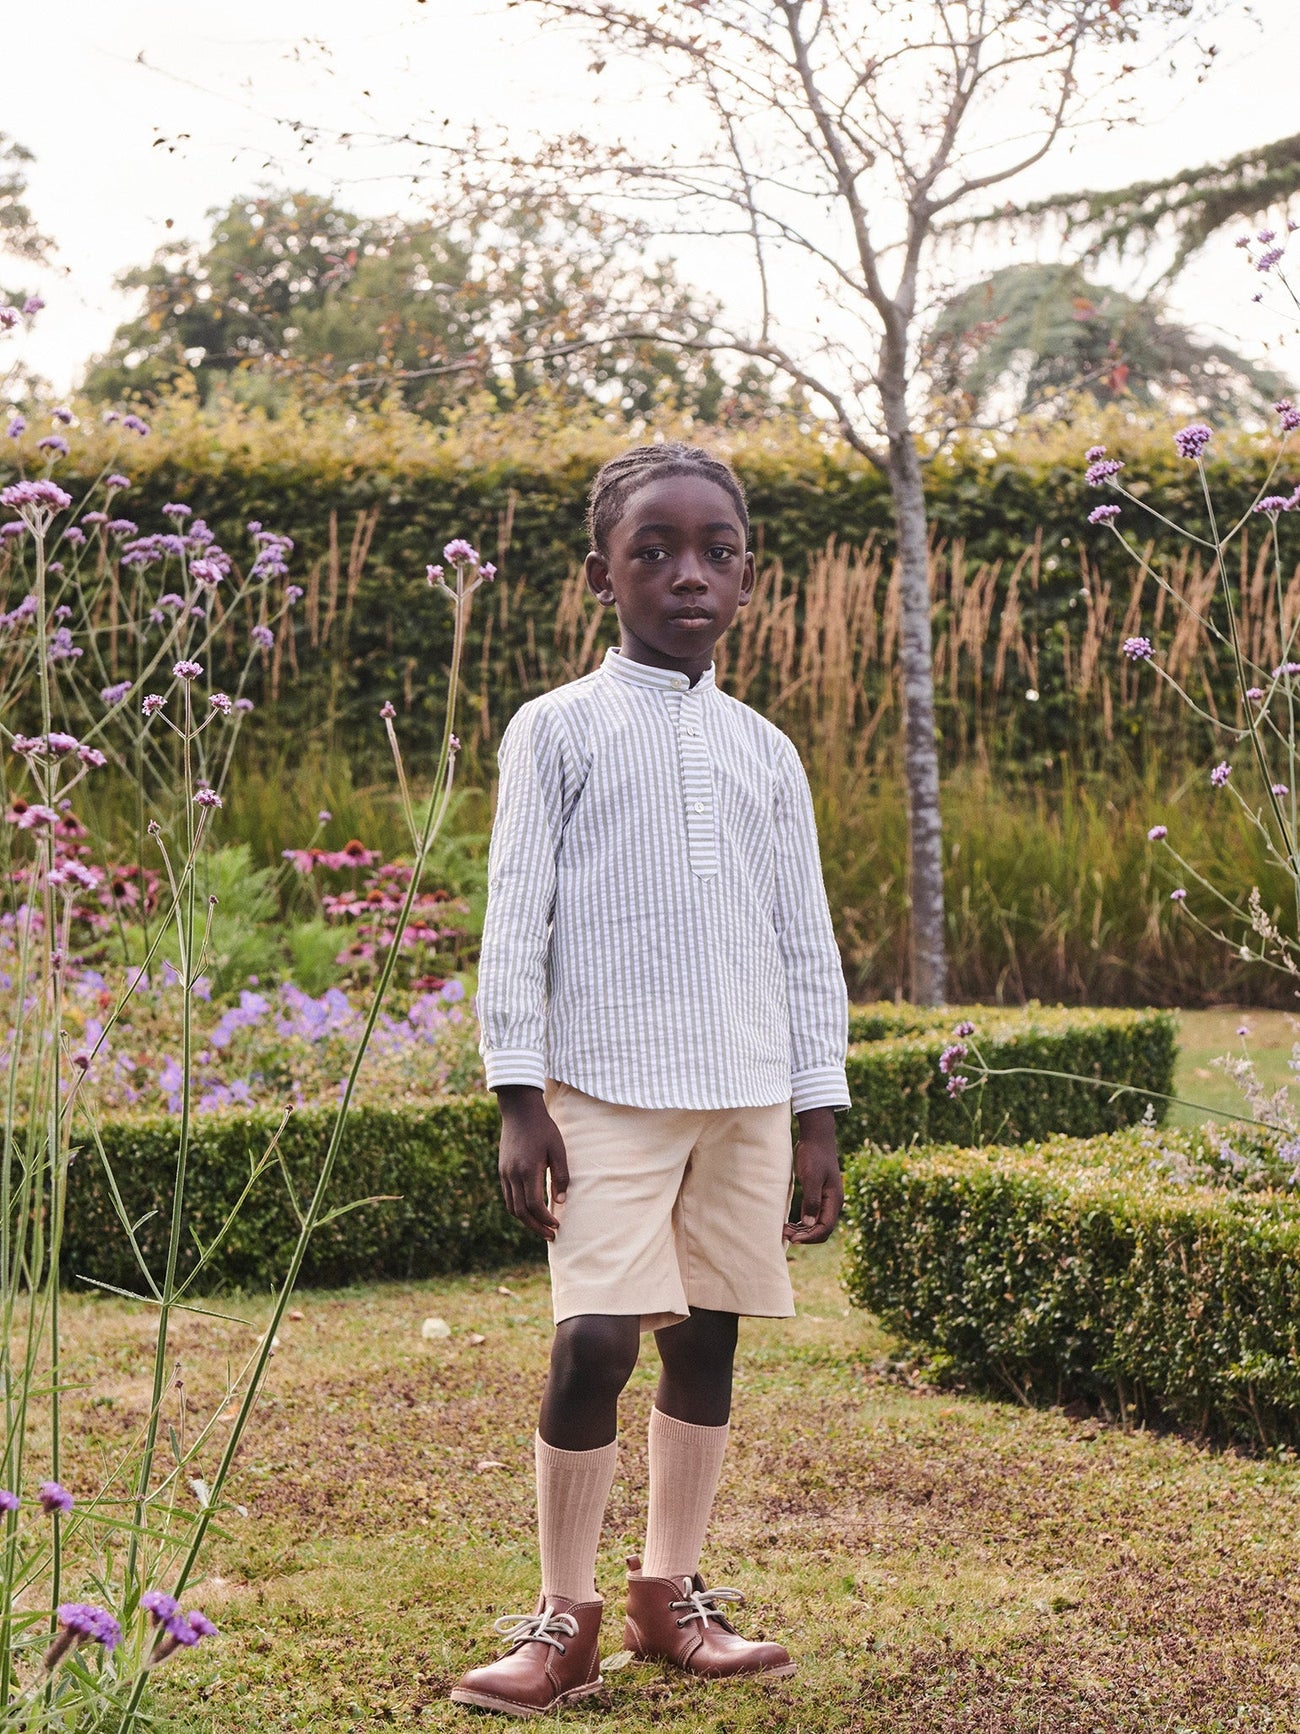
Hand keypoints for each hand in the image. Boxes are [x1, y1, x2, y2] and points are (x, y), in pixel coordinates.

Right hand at [496, 1086, 569, 1241]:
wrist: (520, 1111)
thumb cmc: (543, 1129)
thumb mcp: (558, 1150)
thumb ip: (561, 1176)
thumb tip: (560, 1201)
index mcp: (528, 1170)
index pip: (534, 1206)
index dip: (545, 1219)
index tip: (557, 1225)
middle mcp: (513, 1175)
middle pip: (520, 1212)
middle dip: (536, 1227)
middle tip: (551, 1235)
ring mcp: (505, 1173)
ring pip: (511, 1207)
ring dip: (526, 1220)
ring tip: (541, 1226)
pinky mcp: (502, 1170)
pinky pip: (508, 1196)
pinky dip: (519, 1208)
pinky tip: (531, 1209)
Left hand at [782, 1107, 842, 1243]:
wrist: (816, 1139)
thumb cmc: (814, 1156)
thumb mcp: (811, 1177)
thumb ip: (811, 1201)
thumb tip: (809, 1225)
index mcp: (835, 1200)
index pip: (825, 1228)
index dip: (810, 1237)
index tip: (792, 1239)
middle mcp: (833, 1204)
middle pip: (822, 1230)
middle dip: (804, 1236)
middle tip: (784, 1234)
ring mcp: (826, 1201)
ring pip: (816, 1225)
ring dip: (802, 1231)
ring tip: (784, 1230)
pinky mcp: (818, 1196)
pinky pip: (812, 1217)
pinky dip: (802, 1223)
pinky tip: (789, 1224)